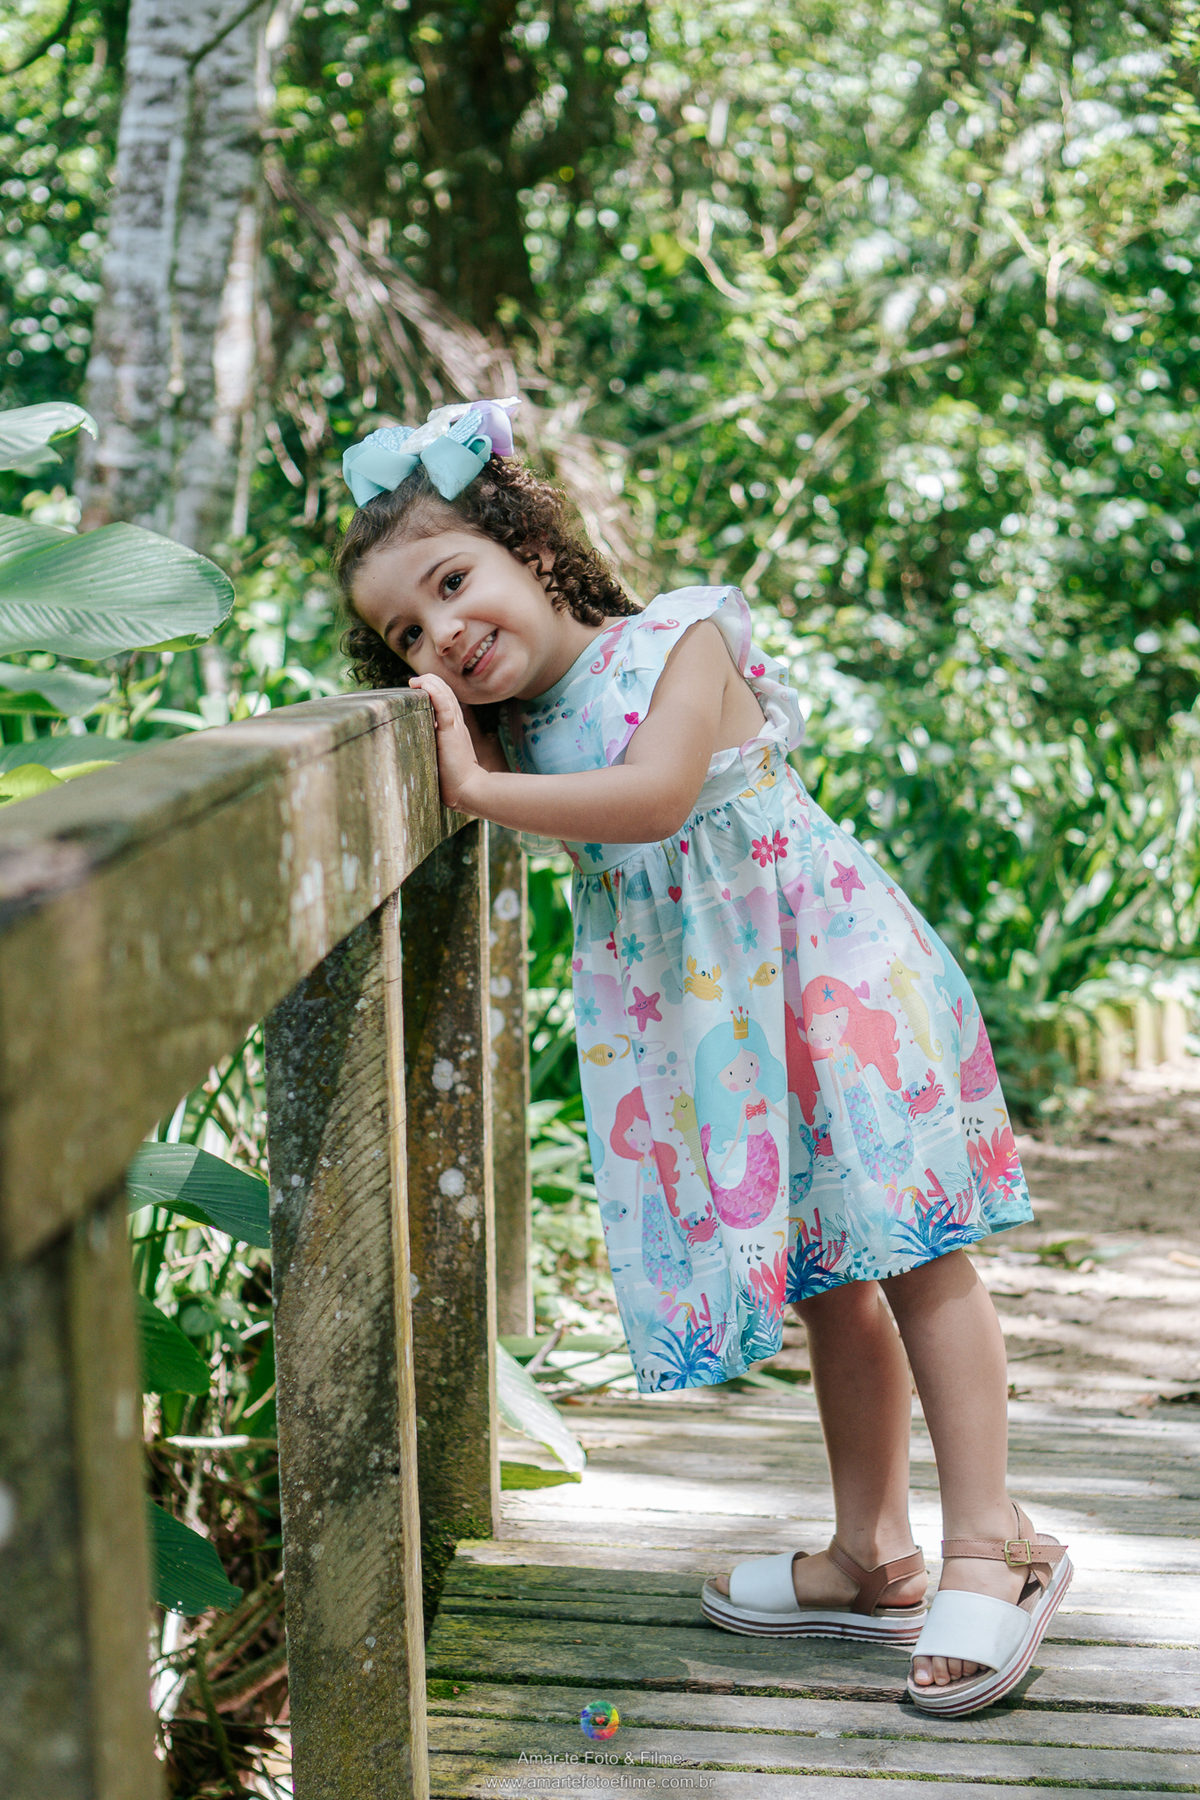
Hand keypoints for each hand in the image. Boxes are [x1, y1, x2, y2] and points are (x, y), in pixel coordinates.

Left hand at [410, 674, 486, 812]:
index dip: (435, 690)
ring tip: (417, 679)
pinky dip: (435, 692)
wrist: (468, 790)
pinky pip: (444, 706)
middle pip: (447, 694)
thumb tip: (415, 749)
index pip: (447, 701)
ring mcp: (455, 727)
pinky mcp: (451, 732)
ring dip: (432, 683)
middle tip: (416, 680)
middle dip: (432, 682)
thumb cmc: (453, 780)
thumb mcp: (441, 759)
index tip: (419, 687)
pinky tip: (424, 684)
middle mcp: (457, 724)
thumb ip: (434, 749)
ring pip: (445, 696)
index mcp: (455, 729)